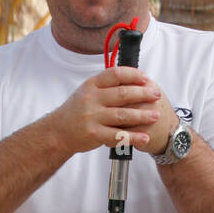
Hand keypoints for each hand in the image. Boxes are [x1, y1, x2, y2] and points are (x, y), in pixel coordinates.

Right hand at [49, 66, 176, 154]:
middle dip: (143, 94)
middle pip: (123, 94)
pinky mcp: (94, 134)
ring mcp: (92, 117)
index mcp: (91, 85)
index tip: (146, 78)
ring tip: (155, 115)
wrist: (57, 131)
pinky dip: (133, 137)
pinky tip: (144, 137)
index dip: (133, 75)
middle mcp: (91, 99)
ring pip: (123, 115)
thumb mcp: (87, 92)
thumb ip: (106, 85)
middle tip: (156, 95)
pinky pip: (118, 135)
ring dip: (142, 115)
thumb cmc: (76, 111)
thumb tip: (133, 78)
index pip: (116, 74)